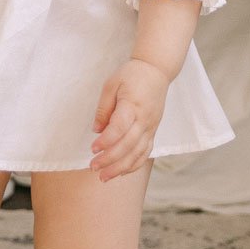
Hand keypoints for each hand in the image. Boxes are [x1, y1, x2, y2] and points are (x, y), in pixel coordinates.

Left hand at [90, 59, 168, 180]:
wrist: (156, 71)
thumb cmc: (131, 75)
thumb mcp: (112, 84)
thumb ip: (104, 108)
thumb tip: (96, 130)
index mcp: (133, 105)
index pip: (120, 128)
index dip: (106, 141)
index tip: (93, 148)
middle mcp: (144, 119)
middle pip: (128, 145)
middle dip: (110, 159)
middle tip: (93, 167)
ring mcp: (151, 127)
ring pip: (138, 153)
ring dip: (121, 168)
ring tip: (104, 177)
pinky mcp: (153, 131)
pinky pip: (145, 153)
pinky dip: (133, 165)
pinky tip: (120, 172)